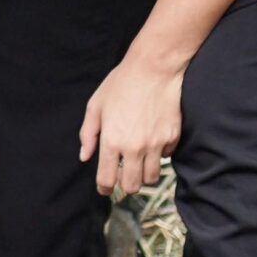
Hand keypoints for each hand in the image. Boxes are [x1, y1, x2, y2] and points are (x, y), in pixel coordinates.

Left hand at [79, 53, 183, 196]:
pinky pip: (165, 158)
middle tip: (122, 175)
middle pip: (132, 186)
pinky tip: (152, 142)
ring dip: (142, 174)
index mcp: (112, 140)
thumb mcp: (96, 105)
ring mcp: (156, 144)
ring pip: (151, 178)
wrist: (153, 69)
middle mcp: (134, 147)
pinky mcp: (172, 138)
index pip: (107, 179)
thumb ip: (88, 133)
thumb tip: (85, 156)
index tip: (104, 188)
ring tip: (137, 162)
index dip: (104, 187)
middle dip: (124, 185)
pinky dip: (158, 156)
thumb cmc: (121, 84)